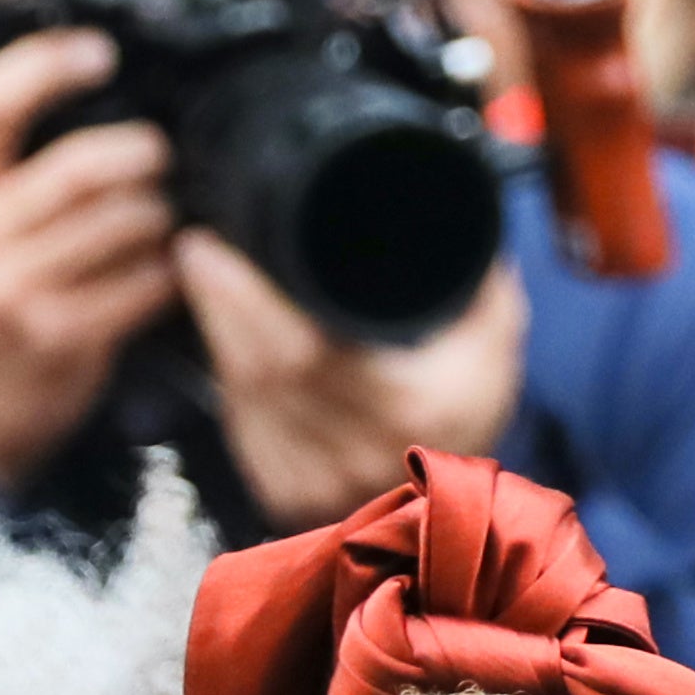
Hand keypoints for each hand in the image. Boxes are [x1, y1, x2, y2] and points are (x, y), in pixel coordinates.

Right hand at [0, 26, 182, 487]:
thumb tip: (75, 103)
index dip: (44, 63)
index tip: (97, 50)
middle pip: (80, 165)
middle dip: (142, 154)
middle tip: (160, 158)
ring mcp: (17, 290)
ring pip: (126, 221)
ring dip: (163, 216)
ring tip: (165, 221)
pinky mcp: (63, 337)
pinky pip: (146, 283)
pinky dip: (172, 273)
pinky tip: (170, 273)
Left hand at [179, 228, 529, 533]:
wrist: (465, 489)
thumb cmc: (474, 401)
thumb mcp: (495, 333)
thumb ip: (475, 275)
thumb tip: (445, 205)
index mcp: (406, 409)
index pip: (301, 351)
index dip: (242, 299)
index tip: (214, 249)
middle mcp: (357, 452)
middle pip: (258, 367)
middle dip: (218, 300)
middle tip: (199, 247)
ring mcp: (316, 479)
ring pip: (239, 391)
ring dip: (216, 330)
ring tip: (208, 278)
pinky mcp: (286, 488)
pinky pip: (239, 417)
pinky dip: (229, 371)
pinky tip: (228, 335)